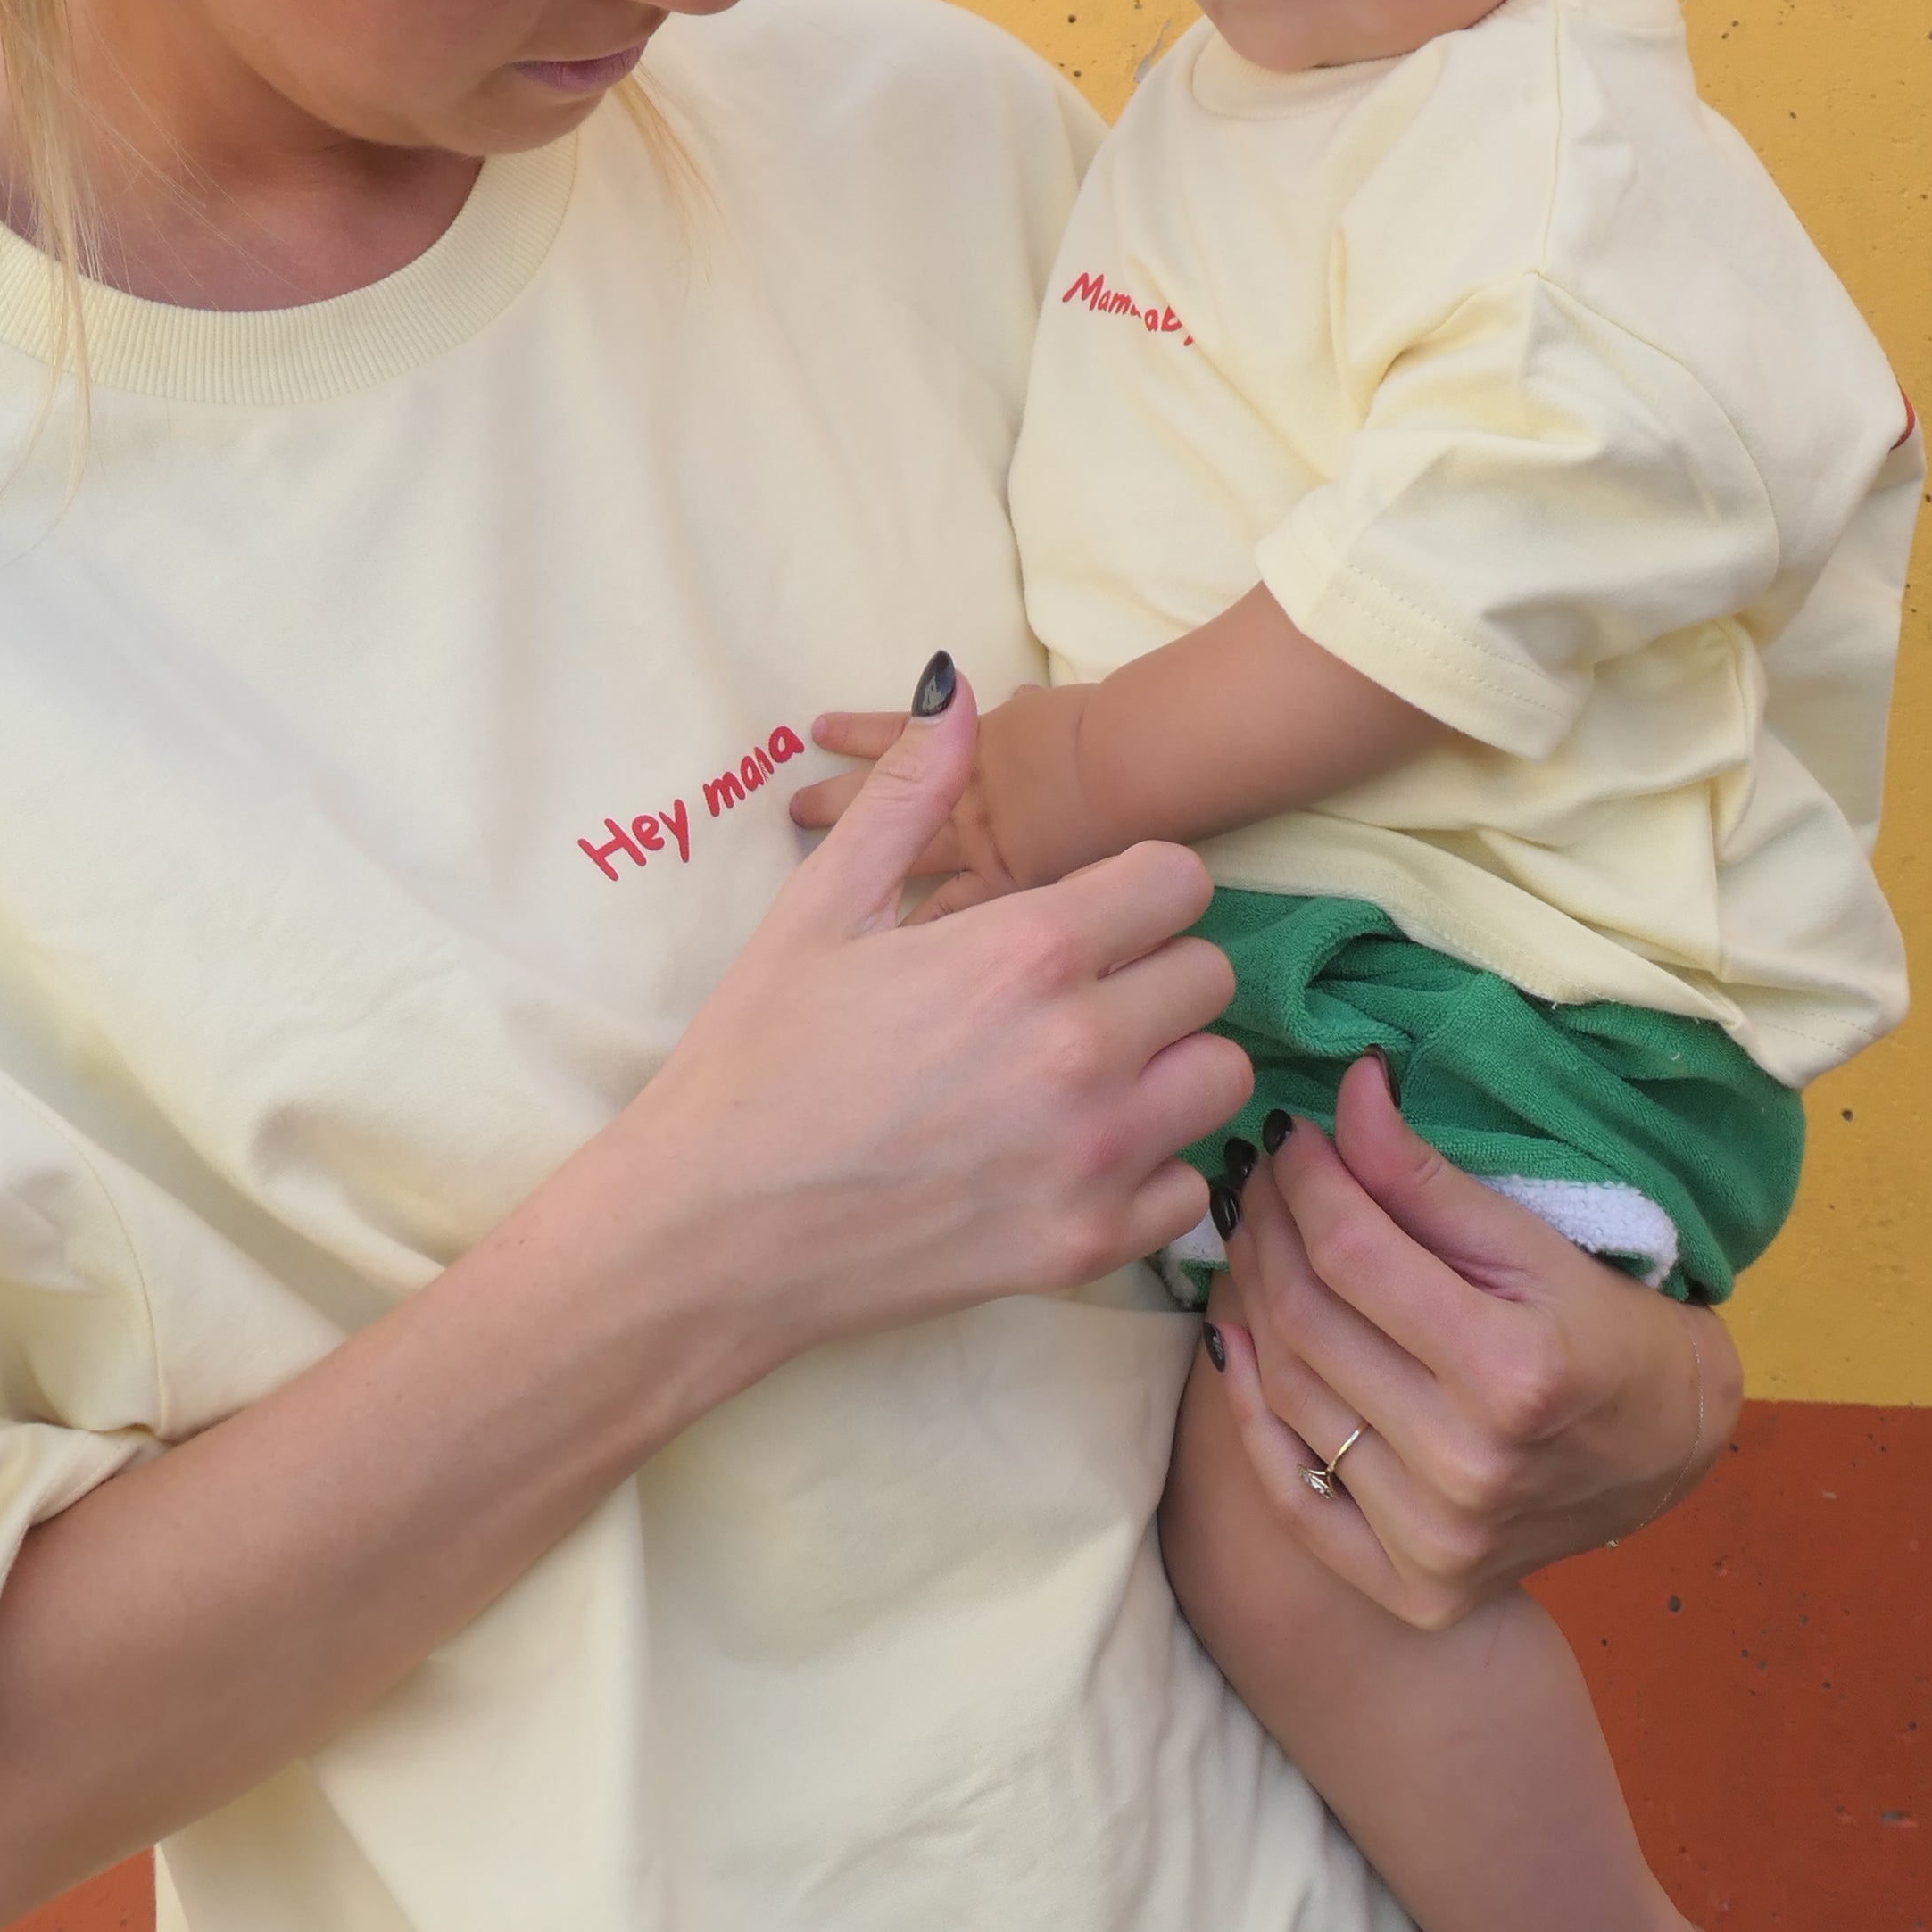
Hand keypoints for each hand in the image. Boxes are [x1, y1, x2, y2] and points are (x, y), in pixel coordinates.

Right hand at [637, 667, 1241, 1316]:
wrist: (711, 1232)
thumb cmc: (755, 1063)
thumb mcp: (818, 911)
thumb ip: (905, 793)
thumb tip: (955, 687)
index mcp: (1024, 950)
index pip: (1178, 880)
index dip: (1137, 889)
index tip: (1092, 916)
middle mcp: (1081, 1047)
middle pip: (1208, 975)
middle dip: (1152, 972)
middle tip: (1078, 998)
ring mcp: (1094, 1153)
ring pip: (1219, 1079)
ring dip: (1168, 1068)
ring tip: (1090, 1077)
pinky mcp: (1088, 1243)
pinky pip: (1186, 1190)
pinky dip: (1147, 1173)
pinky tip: (1075, 1159)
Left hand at [1205, 1059, 1737, 1630]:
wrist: (1668, 1451)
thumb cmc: (1611, 1330)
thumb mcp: (1537, 1244)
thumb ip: (1430, 1178)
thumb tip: (1347, 1088)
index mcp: (1514, 1374)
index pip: (1355, 1254)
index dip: (1308, 1181)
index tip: (1292, 1135)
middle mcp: (1467, 1468)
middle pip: (1310, 1321)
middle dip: (1267, 1229)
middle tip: (1258, 1179)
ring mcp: (1434, 1540)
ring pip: (1287, 1394)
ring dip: (1249, 1300)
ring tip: (1249, 1239)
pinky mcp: (1411, 1587)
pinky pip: (1288, 1492)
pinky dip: (1247, 1407)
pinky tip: (1236, 1335)